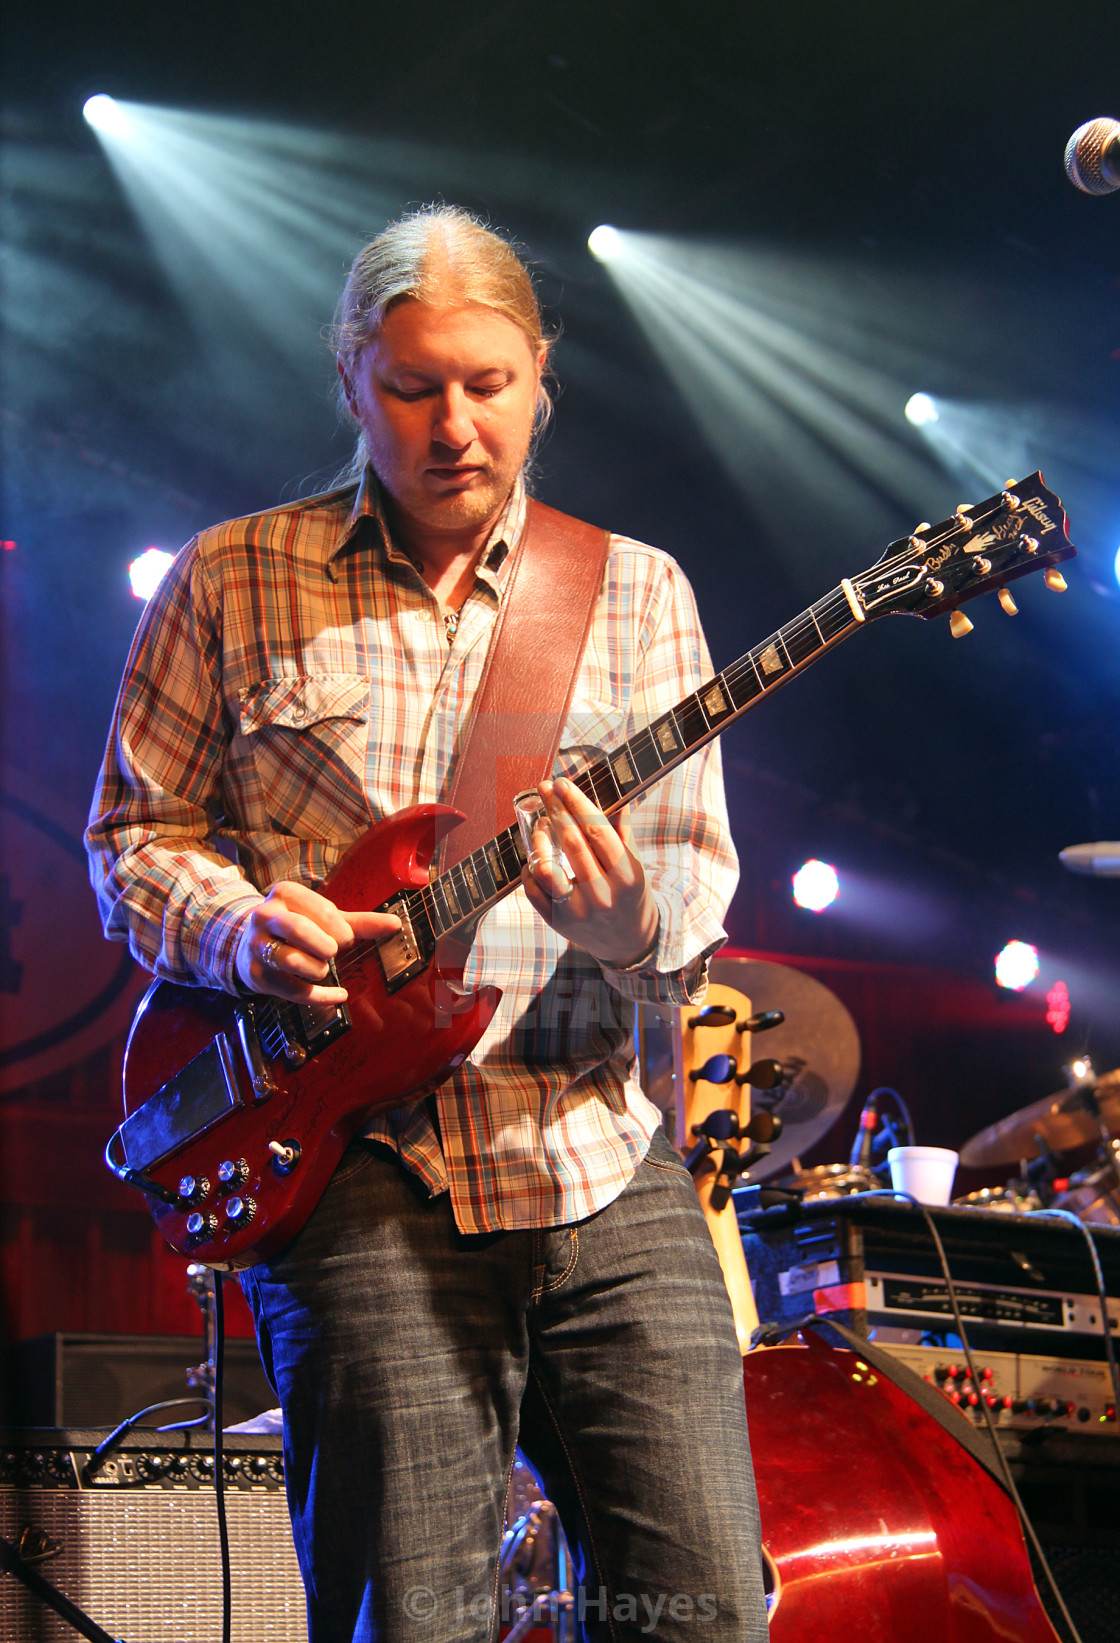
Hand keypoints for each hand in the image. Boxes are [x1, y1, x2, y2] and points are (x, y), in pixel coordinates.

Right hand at [235, 881, 400, 1003]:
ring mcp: (256, 946)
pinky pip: (292, 990)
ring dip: (318, 969)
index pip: (322, 911)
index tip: (345, 938)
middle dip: (326, 946)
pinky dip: (321, 997)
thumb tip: (395, 924)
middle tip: (333, 952)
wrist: (250, 943)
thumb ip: (359, 922)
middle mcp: (265, 916)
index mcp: (285, 893)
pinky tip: (338, 995)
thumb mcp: (324, 919)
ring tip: (321, 967)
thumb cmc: (296, 928)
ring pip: (293, 960)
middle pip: (300, 931)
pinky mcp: (256, 975)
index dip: (341, 930)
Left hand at [520, 777, 659, 968]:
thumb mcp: (634, 864)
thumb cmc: (630, 895)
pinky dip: (530, 869)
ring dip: (539, 840)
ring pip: (546, 869)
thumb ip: (621, 831)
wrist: (628, 941)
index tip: (562, 783)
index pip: (597, 830)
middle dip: (555, 810)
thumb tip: (613, 792)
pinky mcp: (557, 922)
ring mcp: (576, 911)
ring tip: (541, 825)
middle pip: (571, 843)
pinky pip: (533, 890)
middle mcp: (601, 895)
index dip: (576, 803)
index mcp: (625, 876)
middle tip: (545, 789)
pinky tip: (536, 857)